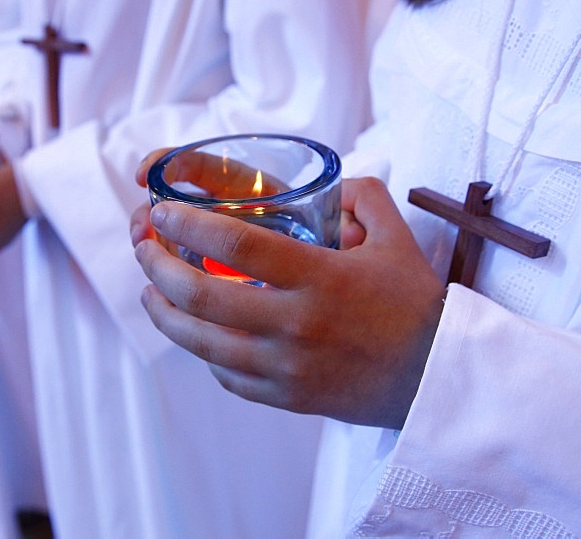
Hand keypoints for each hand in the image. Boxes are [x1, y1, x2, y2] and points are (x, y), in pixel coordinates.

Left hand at [131, 176, 445, 428]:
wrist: (436, 377)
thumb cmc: (413, 304)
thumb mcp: (396, 237)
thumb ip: (362, 197)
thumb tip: (330, 182)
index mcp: (320, 278)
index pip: (237, 244)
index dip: (188, 225)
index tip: (162, 211)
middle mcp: (296, 324)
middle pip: (201, 295)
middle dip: (157, 265)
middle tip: (144, 246)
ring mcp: (286, 367)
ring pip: (201, 343)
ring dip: (163, 312)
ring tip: (150, 290)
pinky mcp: (285, 398)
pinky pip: (226, 375)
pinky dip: (203, 350)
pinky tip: (197, 331)